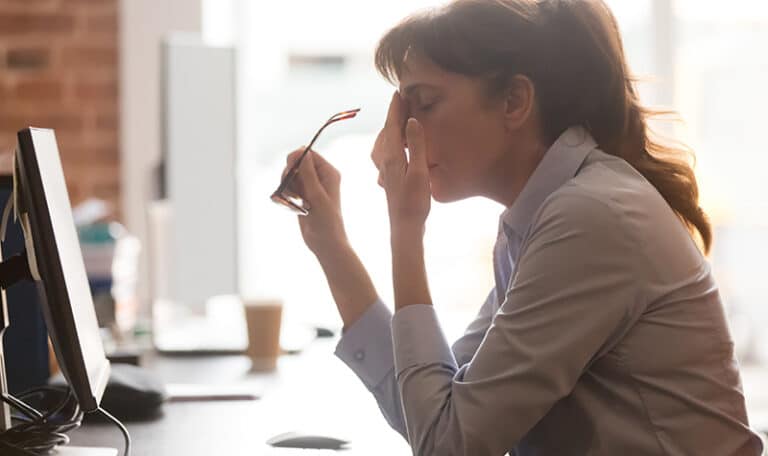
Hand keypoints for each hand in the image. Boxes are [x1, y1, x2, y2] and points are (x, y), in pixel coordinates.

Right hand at [281, 148, 347, 256]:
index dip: (296, 159)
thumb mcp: (317, 195)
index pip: (309, 154)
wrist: (325, 243)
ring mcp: (310, 186)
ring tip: (295, 201)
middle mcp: (320, 177)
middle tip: (293, 191)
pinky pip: (289, 188)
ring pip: (290, 176)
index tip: (290, 171)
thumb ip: (308, 173)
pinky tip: (292, 206)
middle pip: (296, 163)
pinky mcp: (303, 196)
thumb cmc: (326, 221)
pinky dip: (286, 195)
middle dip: (290, 175)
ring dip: (287, 187)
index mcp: (329, 173)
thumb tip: (302, 151)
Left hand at [371, 92, 430, 234]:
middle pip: (387, 131)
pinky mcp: (389, 178)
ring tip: (399, 118)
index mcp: (392, 156)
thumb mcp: (419, 172)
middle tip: (401, 100)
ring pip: (384, 142)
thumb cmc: (414, 202)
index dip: (395, 108)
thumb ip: (416, 145)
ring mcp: (385, 170)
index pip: (392, 126)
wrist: (404, 226)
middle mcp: (385, 161)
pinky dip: (390, 142)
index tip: (398, 92)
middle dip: (393, 115)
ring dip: (391, 128)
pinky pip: (386, 152)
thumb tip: (411, 120)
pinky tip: (396, 145)